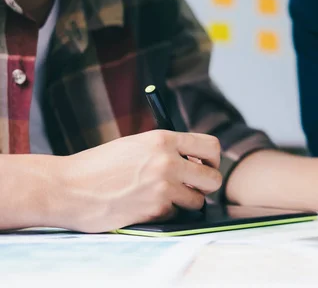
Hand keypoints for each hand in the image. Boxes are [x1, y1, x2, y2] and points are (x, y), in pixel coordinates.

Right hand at [57, 130, 222, 232]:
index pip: (211, 146)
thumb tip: (195, 160)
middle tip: (195, 187)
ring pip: (198, 200)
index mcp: (163, 139)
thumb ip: (166, 149)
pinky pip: (176, 213)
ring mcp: (163, 187)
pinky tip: (145, 205)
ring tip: (166, 197)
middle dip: (206, 185)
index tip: (207, 165)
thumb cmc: (98, 166)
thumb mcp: (136, 144)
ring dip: (186, 202)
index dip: (213, 159)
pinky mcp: (155, 210)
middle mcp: (168, 161)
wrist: (67, 188)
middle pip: (213, 178)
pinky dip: (166, 213)